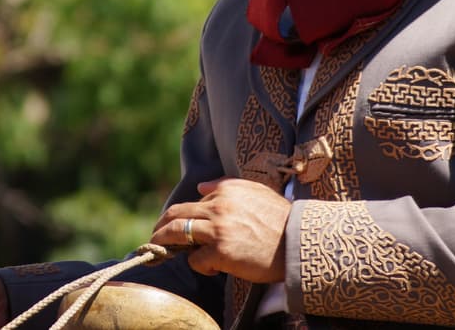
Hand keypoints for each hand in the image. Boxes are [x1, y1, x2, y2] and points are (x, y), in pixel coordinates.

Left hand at [150, 177, 290, 283]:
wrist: (299, 243)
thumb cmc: (279, 219)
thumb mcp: (255, 191)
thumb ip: (226, 186)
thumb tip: (201, 187)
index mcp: (225, 190)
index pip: (193, 202)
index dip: (182, 215)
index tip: (177, 225)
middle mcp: (218, 206)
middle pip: (177, 213)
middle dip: (161, 226)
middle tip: (155, 236)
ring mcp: (218, 229)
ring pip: (178, 232)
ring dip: (165, 242)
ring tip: (161, 250)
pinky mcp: (221, 252)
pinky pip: (195, 259)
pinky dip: (197, 265)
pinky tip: (209, 268)